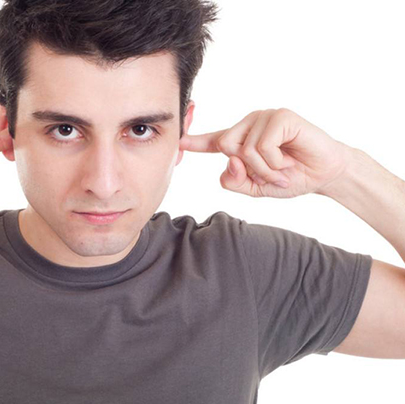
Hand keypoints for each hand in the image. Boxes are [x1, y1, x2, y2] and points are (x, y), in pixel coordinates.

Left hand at [179, 108, 352, 197]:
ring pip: (244, 150)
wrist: (323, 175)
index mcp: (240, 141)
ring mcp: (264, 117)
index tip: (178, 140)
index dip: (194, 141)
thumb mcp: (255, 187)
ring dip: (265, 169)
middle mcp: (249, 125)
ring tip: (282, 169)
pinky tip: (288, 160)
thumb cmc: (290, 178)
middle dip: (248, 169)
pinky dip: (274, 162)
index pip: (212, 141)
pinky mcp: (280, 116)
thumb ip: (234, 181)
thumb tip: (229, 162)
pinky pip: (263, 146)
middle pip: (226, 147)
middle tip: (272, 173)